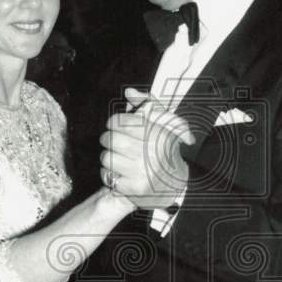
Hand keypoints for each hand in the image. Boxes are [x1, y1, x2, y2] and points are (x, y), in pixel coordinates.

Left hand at [99, 89, 194, 208]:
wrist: (175, 185)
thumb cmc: (164, 151)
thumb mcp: (162, 124)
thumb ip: (147, 104)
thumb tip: (129, 92)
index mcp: (158, 135)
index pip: (119, 122)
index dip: (113, 123)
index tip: (115, 126)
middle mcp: (151, 153)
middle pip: (110, 139)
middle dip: (108, 139)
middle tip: (114, 143)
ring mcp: (142, 173)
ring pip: (106, 157)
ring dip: (108, 158)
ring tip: (119, 159)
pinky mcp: (134, 189)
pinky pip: (107, 176)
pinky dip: (109, 174)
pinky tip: (120, 173)